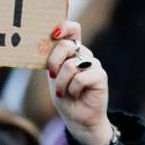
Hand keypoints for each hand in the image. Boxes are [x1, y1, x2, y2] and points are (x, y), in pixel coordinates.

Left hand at [45, 21, 111, 144]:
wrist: (77, 118)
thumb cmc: (64, 96)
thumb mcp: (53, 76)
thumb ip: (52, 60)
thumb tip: (43, 45)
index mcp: (72, 51)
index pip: (73, 29)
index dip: (64, 26)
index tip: (54, 34)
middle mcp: (84, 54)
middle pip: (67, 45)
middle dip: (54, 62)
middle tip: (53, 76)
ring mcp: (94, 64)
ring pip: (71, 65)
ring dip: (62, 82)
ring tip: (64, 92)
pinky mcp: (101, 76)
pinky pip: (80, 78)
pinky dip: (73, 89)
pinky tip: (76, 95)